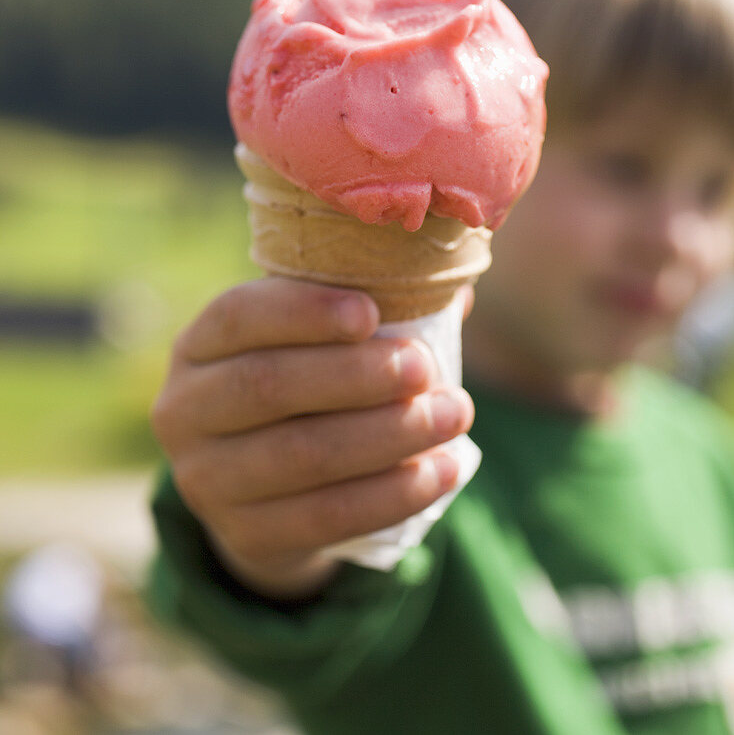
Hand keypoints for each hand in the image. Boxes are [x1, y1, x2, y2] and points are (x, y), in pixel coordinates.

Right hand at [152, 279, 473, 597]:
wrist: (266, 493)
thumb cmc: (306, 387)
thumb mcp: (313, 344)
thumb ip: (366, 309)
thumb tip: (452, 292)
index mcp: (198, 345)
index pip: (240, 316)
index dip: (305, 312)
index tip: (371, 312)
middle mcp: (185, 410)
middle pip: (269, 386)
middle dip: (357, 375)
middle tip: (426, 367)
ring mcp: (206, 480)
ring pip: (302, 455)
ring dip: (389, 434)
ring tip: (453, 414)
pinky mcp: (245, 536)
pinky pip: (325, 517)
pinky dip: (392, 493)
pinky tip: (442, 470)